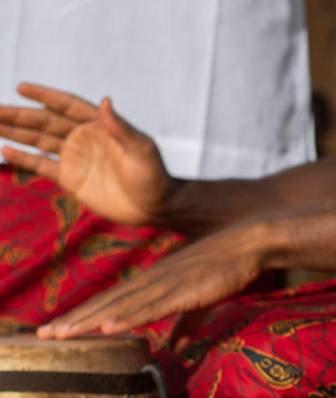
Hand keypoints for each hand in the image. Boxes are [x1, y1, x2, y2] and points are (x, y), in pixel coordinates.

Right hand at [0, 83, 172, 225]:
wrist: (155, 207)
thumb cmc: (154, 176)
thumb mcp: (141, 150)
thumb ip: (121, 128)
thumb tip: (105, 101)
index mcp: (100, 126)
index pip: (67, 105)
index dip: (45, 95)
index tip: (22, 87)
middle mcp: (84, 138)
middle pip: (46, 121)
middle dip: (19, 115)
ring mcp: (76, 158)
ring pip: (39, 140)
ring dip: (15, 132)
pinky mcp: (71, 179)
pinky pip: (42, 166)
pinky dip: (24, 159)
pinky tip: (5, 150)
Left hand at [37, 220, 269, 338]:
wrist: (248, 243)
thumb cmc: (225, 268)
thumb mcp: (199, 300)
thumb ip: (185, 325)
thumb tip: (174, 351)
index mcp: (153, 280)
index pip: (111, 301)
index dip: (82, 316)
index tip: (57, 332)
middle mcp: (151, 279)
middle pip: (106, 303)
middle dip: (74, 321)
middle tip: (43, 338)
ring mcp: (166, 283)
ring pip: (121, 306)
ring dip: (90, 321)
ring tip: (62, 335)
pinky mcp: (184, 290)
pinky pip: (152, 307)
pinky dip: (129, 317)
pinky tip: (107, 327)